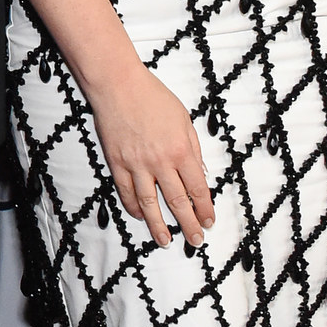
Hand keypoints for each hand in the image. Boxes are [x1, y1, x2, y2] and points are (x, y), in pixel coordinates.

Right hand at [89, 64, 214, 248]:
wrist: (118, 85)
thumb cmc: (153, 97)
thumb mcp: (184, 119)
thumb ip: (193, 148)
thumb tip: (200, 174)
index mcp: (181, 150)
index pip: (197, 188)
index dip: (204, 208)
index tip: (209, 222)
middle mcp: (160, 161)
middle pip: (177, 201)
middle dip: (188, 225)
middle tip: (195, 241)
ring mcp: (137, 164)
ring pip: (150, 203)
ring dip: (159, 226)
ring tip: (166, 241)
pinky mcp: (117, 163)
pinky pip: (126, 192)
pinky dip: (134, 207)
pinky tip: (141, 217)